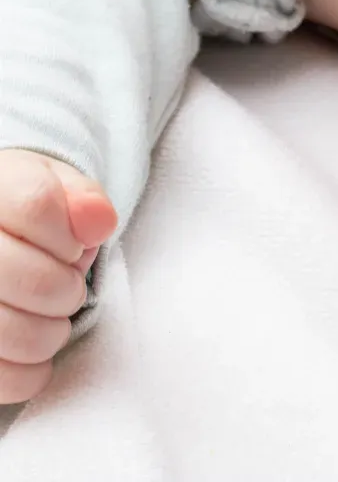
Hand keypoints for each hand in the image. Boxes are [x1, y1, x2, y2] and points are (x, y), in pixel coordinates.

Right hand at [0, 149, 115, 403]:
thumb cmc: (27, 218)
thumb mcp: (57, 190)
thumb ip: (83, 199)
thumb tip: (97, 224)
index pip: (36, 204)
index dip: (70, 234)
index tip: (71, 247)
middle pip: (33, 279)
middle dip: (67, 290)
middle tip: (66, 290)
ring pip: (12, 332)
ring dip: (51, 334)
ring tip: (50, 319)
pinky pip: (0, 378)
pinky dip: (29, 374)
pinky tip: (35, 354)